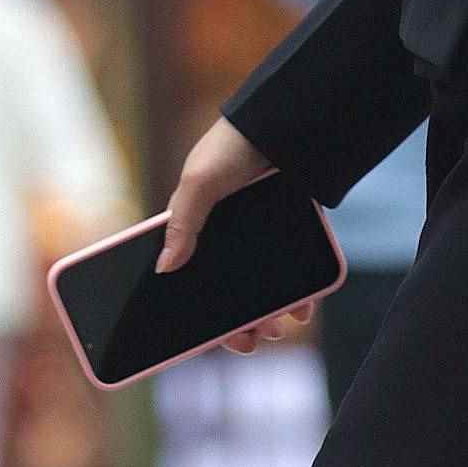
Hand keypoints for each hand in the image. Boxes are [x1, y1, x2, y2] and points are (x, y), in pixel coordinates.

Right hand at [160, 119, 313, 352]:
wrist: (283, 125)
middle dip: (240, 326)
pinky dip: (301, 298)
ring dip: (271, 319)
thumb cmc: (230, 149)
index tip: (212, 340)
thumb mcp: (199, 183)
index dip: (202, 318)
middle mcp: (230, 246)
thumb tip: (164, 268)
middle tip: (252, 341)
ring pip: (266, 295)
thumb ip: (183, 224)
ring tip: (279, 329)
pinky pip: (297, 278)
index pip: (194, 287)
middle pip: (232, 300)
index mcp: (198, 236)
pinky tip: (303, 309)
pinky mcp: (293, 240)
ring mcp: (264, 245)